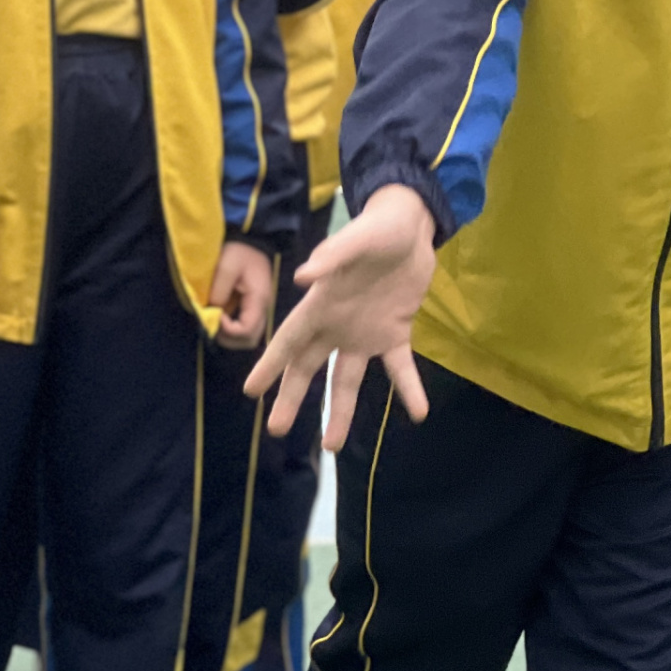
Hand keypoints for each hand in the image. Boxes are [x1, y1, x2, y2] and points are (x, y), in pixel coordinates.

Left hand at [210, 240, 273, 349]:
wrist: (251, 241)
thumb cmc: (239, 251)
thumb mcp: (226, 265)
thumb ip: (219, 290)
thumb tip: (213, 311)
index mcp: (259, 299)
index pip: (247, 331)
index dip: (228, 330)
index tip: (216, 315)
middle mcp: (263, 308)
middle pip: (250, 340)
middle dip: (228, 338)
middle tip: (213, 323)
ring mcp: (260, 309)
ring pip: (248, 338)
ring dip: (230, 336)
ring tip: (216, 321)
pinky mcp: (254, 307)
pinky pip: (245, 328)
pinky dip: (231, 329)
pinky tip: (221, 316)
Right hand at [244, 182, 436, 444]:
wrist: (409, 226)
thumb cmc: (375, 229)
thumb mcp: (355, 240)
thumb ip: (332, 258)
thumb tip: (303, 277)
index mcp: (320, 305)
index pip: (288, 341)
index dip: (270, 366)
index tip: (251, 391)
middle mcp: (337, 326)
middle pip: (308, 368)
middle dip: (292, 398)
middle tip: (276, 429)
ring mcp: (365, 333)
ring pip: (346, 379)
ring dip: (340, 411)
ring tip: (332, 445)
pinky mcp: (395, 332)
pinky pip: (400, 368)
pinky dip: (409, 389)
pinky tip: (419, 413)